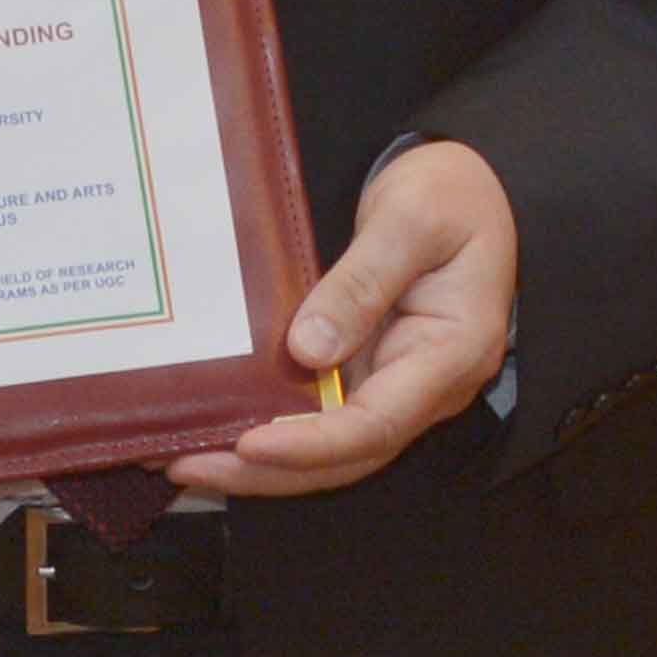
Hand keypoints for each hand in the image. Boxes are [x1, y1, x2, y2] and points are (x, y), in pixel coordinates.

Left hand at [164, 139, 515, 498]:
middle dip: (266, 471)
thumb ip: (363, 283)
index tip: (249, 444)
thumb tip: (306, 349)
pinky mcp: (365, 369)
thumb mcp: (410, 220)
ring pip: (327, 445)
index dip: (310, 444)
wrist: (475, 185)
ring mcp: (393, 382)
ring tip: (180, 456)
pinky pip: (318, 413)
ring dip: (258, 462)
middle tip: (184, 464)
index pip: (376, 424)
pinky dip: (269, 426)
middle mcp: (423, 386)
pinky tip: (216, 424)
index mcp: (450, 355)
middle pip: (345, 454)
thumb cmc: (453, 194)